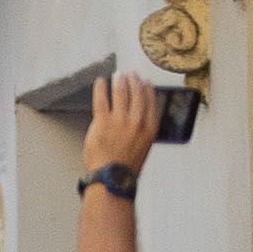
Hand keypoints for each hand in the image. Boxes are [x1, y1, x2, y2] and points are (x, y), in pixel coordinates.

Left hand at [82, 70, 163, 185]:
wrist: (113, 176)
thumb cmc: (125, 166)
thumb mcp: (143, 147)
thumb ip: (141, 132)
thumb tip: (136, 121)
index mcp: (150, 128)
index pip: (152, 103)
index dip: (148, 90)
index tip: (146, 82)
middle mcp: (138, 121)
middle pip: (137, 95)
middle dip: (134, 82)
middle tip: (130, 74)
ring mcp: (121, 120)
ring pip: (121, 93)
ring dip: (120, 82)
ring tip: (117, 75)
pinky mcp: (103, 121)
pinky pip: (102, 99)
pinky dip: (101, 88)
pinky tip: (101, 81)